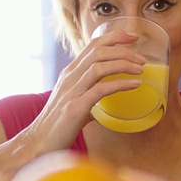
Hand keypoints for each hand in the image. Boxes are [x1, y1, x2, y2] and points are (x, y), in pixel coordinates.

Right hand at [22, 30, 146, 152]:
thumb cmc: (58, 125)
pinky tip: (135, 84)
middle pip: (98, 51)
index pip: (93, 45)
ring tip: (140, 69)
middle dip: (124, 50)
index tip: (133, 37)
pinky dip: (120, 84)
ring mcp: (72, 91)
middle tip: (142, 58)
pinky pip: (100, 90)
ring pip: (99, 65)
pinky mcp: (75, 107)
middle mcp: (70, 77)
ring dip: (123, 64)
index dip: (114, 37)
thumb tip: (108, 101)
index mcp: (70, 73)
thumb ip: (91, 97)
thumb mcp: (76, 103)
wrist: (38, 143)